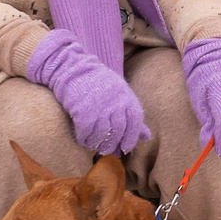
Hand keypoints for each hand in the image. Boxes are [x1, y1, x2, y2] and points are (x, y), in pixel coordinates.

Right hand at [25, 30, 148, 156]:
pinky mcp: (83, 110)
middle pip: (118, 131)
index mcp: (127, 97)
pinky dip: (84, 139)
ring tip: (93, 145)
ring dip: (97, 143)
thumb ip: (132, 115)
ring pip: (102, 134)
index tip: (125, 148)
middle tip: (106, 150)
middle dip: (112, 144)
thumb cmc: (98, 84)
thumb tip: (147, 136)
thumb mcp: (120, 94)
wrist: (74, 69)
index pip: (135, 122)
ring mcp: (100, 106)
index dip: (131, 138)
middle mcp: (115, 102)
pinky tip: (82, 140)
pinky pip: (86, 132)